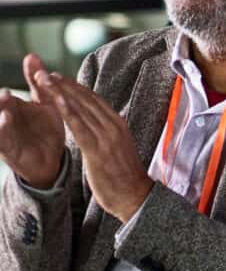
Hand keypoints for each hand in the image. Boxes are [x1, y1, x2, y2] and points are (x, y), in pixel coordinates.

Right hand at [0, 55, 65, 187]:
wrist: (53, 159)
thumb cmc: (47, 129)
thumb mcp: (45, 102)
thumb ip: (37, 81)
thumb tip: (31, 55)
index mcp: (15, 106)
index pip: (6, 94)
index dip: (7, 89)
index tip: (8, 83)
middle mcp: (6, 118)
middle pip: (0, 106)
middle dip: (1, 99)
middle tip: (6, 93)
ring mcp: (6, 134)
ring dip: (0, 114)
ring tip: (5, 103)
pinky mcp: (8, 149)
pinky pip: (1, 139)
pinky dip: (1, 130)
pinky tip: (5, 120)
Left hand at [36, 68, 150, 222]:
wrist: (135, 197)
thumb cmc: (124, 176)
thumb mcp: (116, 148)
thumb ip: (105, 133)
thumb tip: (93, 125)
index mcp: (119, 124)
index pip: (94, 100)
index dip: (75, 87)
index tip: (59, 78)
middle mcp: (114, 126)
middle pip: (86, 100)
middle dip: (64, 85)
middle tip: (46, 73)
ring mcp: (107, 137)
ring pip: (80, 109)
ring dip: (61, 93)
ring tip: (45, 81)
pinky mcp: (97, 150)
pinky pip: (79, 127)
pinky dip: (66, 112)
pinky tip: (55, 101)